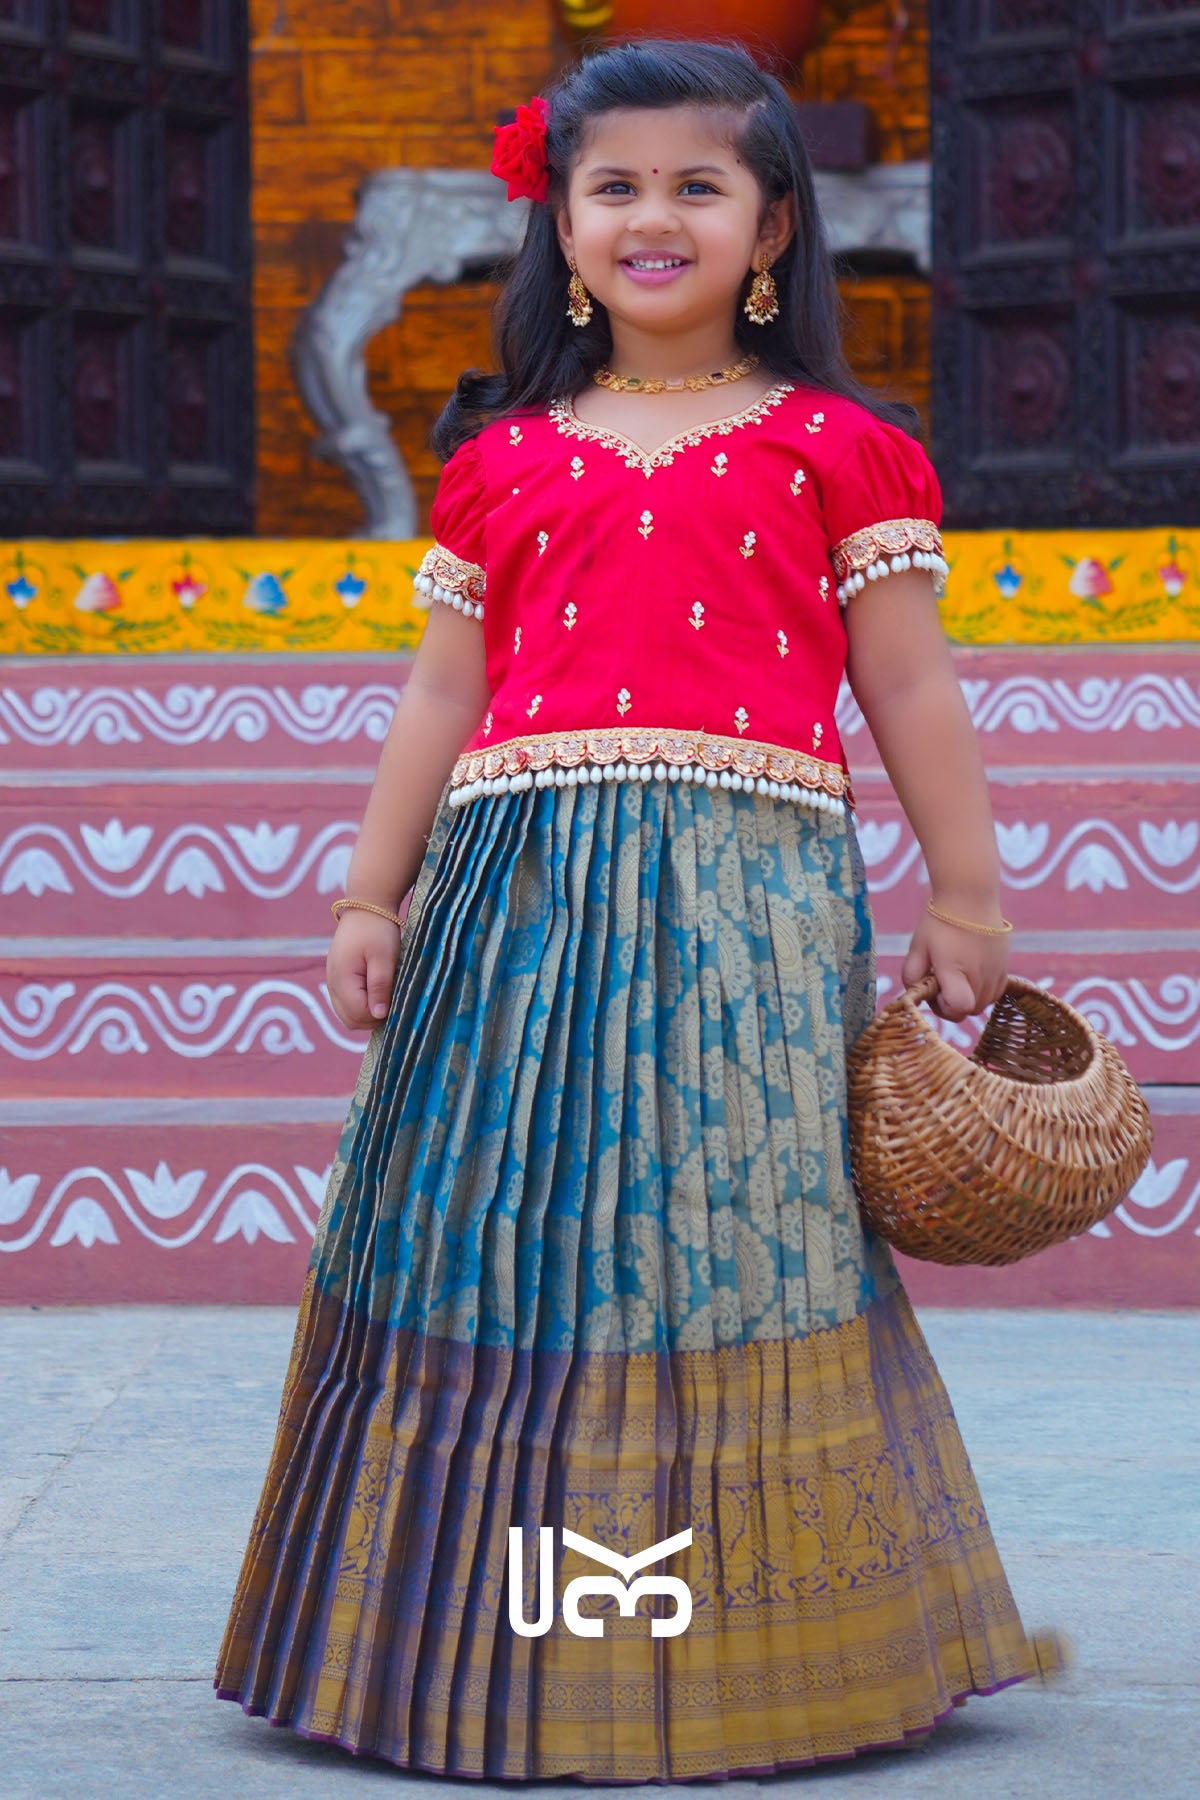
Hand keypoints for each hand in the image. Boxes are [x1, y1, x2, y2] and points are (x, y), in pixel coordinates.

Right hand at [326, 910, 402, 1029]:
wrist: (365, 907)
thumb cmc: (377, 930)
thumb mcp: (383, 957)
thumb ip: (380, 986)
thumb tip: (379, 1014)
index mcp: (342, 979)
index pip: (358, 1014)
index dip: (379, 1015)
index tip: (397, 1002)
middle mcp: (332, 983)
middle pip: (351, 1020)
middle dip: (373, 1018)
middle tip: (394, 1003)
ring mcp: (333, 982)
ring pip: (347, 1015)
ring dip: (367, 1014)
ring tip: (387, 998)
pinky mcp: (337, 979)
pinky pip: (346, 1004)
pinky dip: (361, 1006)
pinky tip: (377, 994)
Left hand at [901, 907, 1008, 1022]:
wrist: (970, 896)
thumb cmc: (940, 922)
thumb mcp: (917, 947)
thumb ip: (911, 976)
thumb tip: (915, 993)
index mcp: (956, 972)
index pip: (958, 1010)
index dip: (944, 1008)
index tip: (936, 990)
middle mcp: (980, 977)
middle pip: (969, 1011)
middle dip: (952, 1003)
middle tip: (940, 978)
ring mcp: (996, 974)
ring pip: (983, 1004)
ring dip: (968, 996)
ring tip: (956, 972)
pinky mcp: (1005, 968)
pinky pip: (995, 993)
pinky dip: (982, 990)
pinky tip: (970, 971)